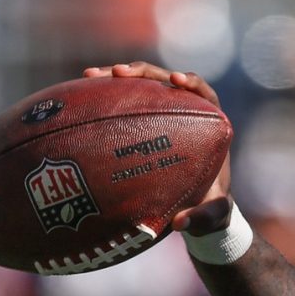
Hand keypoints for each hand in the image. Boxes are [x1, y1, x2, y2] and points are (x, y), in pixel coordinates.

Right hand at [81, 62, 232, 234]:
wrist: (197, 207)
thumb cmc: (210, 208)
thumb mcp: (212, 216)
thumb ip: (203, 218)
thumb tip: (180, 223)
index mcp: (210, 126)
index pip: (204, 94)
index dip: (191, 83)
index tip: (176, 81)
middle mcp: (187, 113)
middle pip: (165, 80)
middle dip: (142, 72)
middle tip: (117, 72)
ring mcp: (163, 114)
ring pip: (140, 86)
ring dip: (115, 78)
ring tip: (89, 75)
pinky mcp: (143, 120)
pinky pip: (125, 102)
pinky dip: (105, 96)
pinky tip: (82, 93)